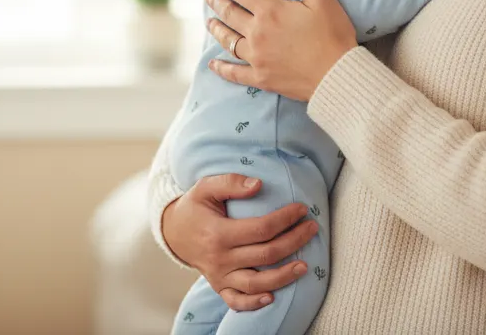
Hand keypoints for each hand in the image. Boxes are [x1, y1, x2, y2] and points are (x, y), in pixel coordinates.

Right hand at [162, 173, 317, 310]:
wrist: (173, 231)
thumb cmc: (194, 206)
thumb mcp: (205, 187)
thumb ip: (230, 183)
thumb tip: (258, 185)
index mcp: (218, 232)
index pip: (261, 228)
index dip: (285, 219)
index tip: (302, 209)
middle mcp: (220, 258)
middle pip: (266, 254)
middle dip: (294, 241)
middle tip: (312, 228)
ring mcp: (220, 276)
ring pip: (257, 283)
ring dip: (284, 276)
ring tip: (305, 266)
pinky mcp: (219, 287)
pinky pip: (237, 302)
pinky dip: (255, 303)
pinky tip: (273, 296)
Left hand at [206, 0, 357, 100]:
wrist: (339, 75)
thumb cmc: (333, 35)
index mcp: (270, 11)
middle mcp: (257, 33)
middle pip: (229, 14)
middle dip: (217, 3)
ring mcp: (256, 57)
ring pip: (228, 40)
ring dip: (216, 29)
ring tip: (209, 22)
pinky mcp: (261, 78)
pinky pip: (234, 73)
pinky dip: (222, 69)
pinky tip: (213, 65)